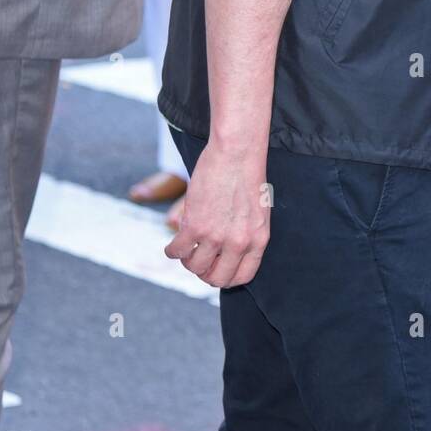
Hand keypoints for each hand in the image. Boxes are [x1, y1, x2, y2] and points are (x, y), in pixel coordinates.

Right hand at [164, 141, 270, 287]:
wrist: (237, 152)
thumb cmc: (247, 176)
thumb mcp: (257, 212)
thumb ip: (245, 235)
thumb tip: (227, 254)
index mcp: (258, 240)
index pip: (242, 277)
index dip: (226, 277)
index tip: (216, 269)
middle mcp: (239, 243)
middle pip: (217, 278)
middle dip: (205, 273)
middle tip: (198, 260)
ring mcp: (216, 236)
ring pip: (194, 266)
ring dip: (187, 260)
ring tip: (187, 246)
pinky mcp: (195, 226)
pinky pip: (177, 251)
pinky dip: (172, 251)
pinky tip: (173, 244)